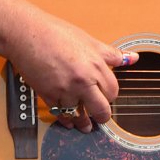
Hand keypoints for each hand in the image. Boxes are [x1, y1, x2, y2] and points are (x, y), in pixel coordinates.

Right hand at [4, 10, 138, 131]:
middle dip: (102, 115)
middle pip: (101, 109)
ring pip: (80, 116)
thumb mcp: (90, 41)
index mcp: (95, 66)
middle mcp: (82, 81)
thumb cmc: (55, 33)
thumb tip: (133, 58)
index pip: (113, 91)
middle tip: (102, 117)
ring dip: (83, 122)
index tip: (107, 96)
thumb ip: (112, 54)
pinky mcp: (48, 96)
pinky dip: (66, 120)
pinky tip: (69, 122)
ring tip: (86, 126)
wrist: (27, 34)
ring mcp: (65, 90)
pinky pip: (61, 115)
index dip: (111, 95)